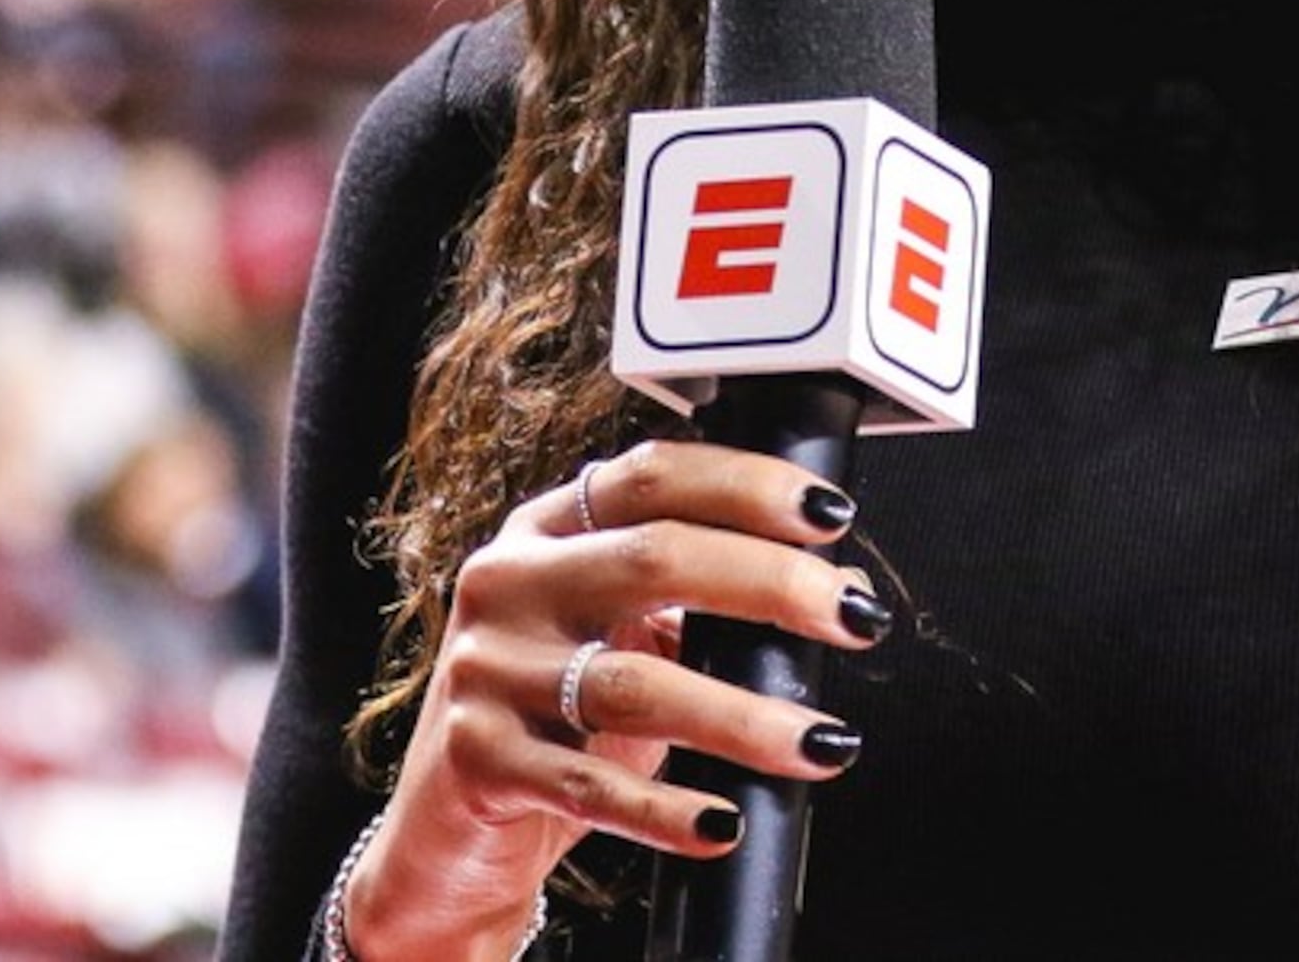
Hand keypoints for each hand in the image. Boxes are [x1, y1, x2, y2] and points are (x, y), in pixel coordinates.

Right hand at [340, 441, 881, 957]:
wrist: (445, 823)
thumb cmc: (552, 715)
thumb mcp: (614, 634)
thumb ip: (697, 598)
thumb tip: (832, 589)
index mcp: (548, 529)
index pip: (652, 475)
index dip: (749, 486)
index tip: (830, 517)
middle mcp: (510, 581)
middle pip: (654, 558)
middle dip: (772, 585)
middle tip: (853, 620)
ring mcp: (487, 669)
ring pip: (633, 683)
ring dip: (745, 718)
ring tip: (822, 743)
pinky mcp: (478, 757)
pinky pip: (591, 786)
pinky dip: (668, 808)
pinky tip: (723, 822)